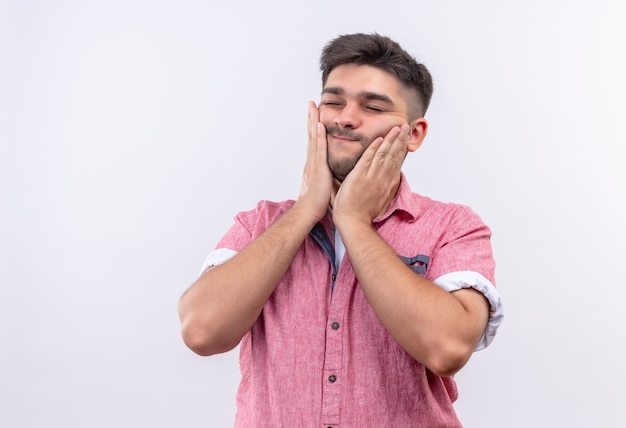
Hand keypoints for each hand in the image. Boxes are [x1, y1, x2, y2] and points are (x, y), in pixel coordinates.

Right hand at [295, 101, 332, 221]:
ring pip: (314, 138)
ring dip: (313, 122)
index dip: (314, 127)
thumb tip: (329, 171)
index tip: (315, 115)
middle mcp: (312, 160)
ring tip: (314, 108)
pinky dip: (319, 136)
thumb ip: (324, 174)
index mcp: (314, 163)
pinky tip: (320, 125)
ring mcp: (314, 162)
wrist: (309, 210)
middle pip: (311, 135)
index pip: (314, 141)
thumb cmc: (316, 200)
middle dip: (311, 119)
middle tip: (311, 104)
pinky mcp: (318, 167)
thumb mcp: (322, 183)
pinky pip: (319, 148)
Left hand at [333, 124, 409, 224]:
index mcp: (386, 184)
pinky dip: (374, 148)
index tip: (405, 138)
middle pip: (393, 155)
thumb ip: (384, 189)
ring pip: (384, 155)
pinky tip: (379, 138)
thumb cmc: (362, 214)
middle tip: (405, 127)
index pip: (396, 162)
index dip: (401, 149)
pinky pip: (368, 159)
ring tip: (396, 128)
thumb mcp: (380, 200)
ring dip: (390, 140)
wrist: (353, 222)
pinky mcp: (359, 177)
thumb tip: (390, 182)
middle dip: (399, 140)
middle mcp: (382, 179)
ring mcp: (371, 177)